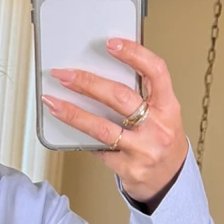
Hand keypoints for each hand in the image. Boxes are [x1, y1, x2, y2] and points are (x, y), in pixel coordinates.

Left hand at [44, 38, 186, 202]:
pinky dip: (84, 139)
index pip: (155, 71)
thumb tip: (103, 74)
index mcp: (168, 107)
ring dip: (73, 113)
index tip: (111, 43)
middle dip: (87, 83)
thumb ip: (142, 95)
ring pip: (102, 127)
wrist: (170, 180)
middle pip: (119, 97)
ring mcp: (142, 149)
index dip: (134, 54)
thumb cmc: (163, 141)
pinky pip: (99, 150)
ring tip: (54, 102)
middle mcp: (157, 127)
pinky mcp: (128, 168)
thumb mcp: (163, 113)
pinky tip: (71, 131)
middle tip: (65, 75)